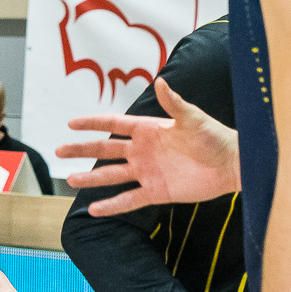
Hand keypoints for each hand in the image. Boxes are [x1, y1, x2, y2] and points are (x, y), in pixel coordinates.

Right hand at [55, 77, 239, 214]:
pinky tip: (94, 210)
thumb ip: (174, 103)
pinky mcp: (156, 192)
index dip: (92, 123)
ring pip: (112, 176)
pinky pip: (129, 200)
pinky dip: (112, 205)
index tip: (71, 123)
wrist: (231, 165)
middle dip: (82, 150)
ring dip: (91, 178)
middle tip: (59, 151)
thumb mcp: (193, 118)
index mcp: (148, 129)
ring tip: (69, 180)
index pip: (113, 124)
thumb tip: (161, 81)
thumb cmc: (214, 136)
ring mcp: (147, 172)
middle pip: (105, 150)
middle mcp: (142, 151)